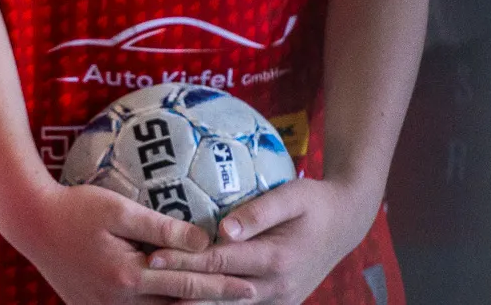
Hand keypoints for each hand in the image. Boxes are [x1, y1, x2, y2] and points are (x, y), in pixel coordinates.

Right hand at [6, 181, 254, 303]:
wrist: (30, 223)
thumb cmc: (75, 207)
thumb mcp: (119, 209)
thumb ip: (162, 226)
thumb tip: (203, 240)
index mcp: (130, 277)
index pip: (188, 285)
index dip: (221, 287)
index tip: (250, 286)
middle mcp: (120, 301)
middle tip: (246, 298)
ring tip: (216, 303)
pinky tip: (174, 302)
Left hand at [147, 179, 375, 304]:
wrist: (347, 223)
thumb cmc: (315, 201)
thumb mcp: (292, 196)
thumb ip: (259, 212)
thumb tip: (224, 229)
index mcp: (276, 260)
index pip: (219, 263)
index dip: (184, 262)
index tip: (152, 256)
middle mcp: (276, 289)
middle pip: (216, 291)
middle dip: (178, 288)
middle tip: (143, 280)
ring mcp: (278, 301)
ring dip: (192, 304)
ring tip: (157, 298)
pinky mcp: (278, 304)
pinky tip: (186, 300)